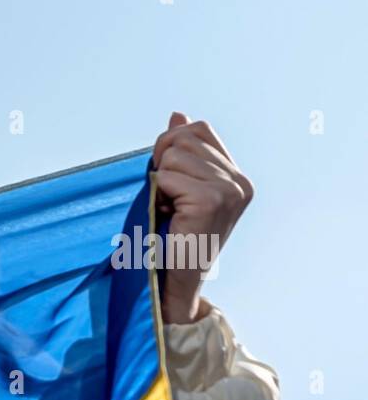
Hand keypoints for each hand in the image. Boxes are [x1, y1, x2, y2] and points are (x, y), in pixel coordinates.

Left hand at [151, 112, 253, 323]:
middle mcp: (240, 182)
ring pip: (174, 156)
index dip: (171, 146)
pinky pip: (167, 176)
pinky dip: (158, 195)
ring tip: (169, 210)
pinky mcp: (211, 201)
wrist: (172, 285)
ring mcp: (230, 190)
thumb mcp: (178, 189)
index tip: (166, 179)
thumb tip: (179, 115)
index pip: (199, 130)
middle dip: (162, 163)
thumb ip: (182, 152)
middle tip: (165, 198)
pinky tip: (168, 217)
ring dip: (159, 182)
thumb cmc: (170, 240)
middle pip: (185, 138)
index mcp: (237, 177)